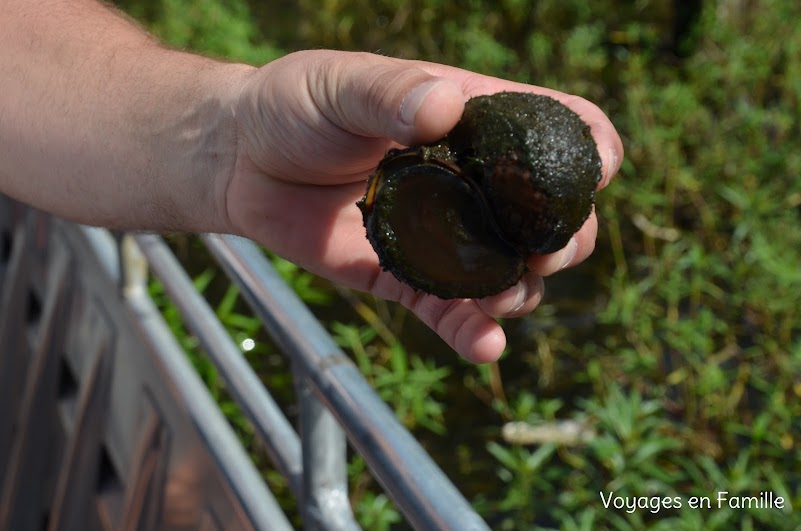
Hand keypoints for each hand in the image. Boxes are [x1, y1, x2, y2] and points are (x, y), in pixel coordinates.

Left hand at [224, 50, 622, 362]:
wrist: (238, 162)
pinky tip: (484, 344)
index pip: (556, 130)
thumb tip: (444, 107)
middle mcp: (470, 183)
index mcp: (471, 123)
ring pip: (511, 273)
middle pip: (549, 216)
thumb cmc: (290, 106)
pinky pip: (450, 311)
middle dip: (565, 240)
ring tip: (501, 299)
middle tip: (544, 254)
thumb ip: (390, 92)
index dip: (589, 151)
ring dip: (524, 293)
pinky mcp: (406, 277)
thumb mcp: (337, 84)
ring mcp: (442, 235)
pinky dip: (473, 332)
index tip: (595, 177)